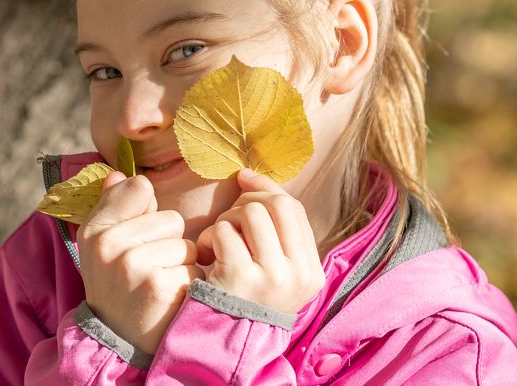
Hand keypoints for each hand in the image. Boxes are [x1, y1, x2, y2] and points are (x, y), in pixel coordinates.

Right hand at [77, 172, 202, 354]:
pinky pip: (194, 268)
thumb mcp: (102, 244)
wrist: (118, 340)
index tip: (139, 235)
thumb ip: (113, 206)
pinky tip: (170, 298)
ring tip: (160, 283)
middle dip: (169, 242)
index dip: (149, 213)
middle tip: (150, 268)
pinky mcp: (159, 287)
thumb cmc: (116, 284)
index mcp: (95, 229)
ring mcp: (134, 266)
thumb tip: (119, 173)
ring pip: (186, 244)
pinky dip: (188, 284)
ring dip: (181, 264)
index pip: (140, 188)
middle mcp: (110, 245)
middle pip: (171, 218)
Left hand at [196, 169, 324, 314]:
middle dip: (246, 203)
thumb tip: (248, 175)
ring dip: (226, 220)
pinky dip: (210, 236)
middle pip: (276, 205)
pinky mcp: (240, 278)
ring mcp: (272, 277)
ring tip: (217, 242)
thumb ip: (273, 229)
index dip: (266, 189)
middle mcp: (298, 274)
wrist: (222, 342)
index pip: (294, 209)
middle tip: (229, 222)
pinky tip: (205, 255)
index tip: (243, 180)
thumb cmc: (244, 296)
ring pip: (250, 213)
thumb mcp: (273, 268)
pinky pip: (224, 232)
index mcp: (311, 270)